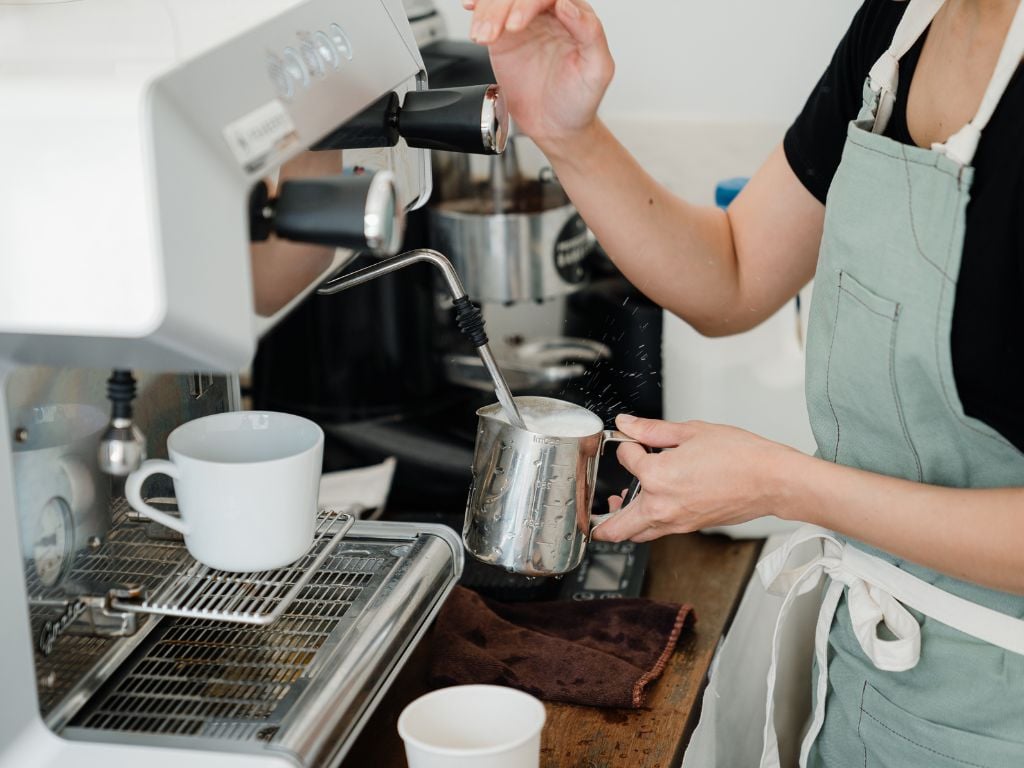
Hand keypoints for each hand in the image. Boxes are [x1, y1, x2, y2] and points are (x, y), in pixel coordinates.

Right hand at [464, 0, 613, 151]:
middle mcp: (548, 14)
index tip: (516, 25)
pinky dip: (478, 12)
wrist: (556, 126)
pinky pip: (488, 16)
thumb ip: (590, 34)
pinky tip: (471, 11)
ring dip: (486, 13)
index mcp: (575, 15)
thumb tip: (567, 5)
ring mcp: (524, 24)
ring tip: (482, 37)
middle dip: (502, 8)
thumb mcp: (597, 70)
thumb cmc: (580, 100)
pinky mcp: (504, 37)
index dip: (528, 4)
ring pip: (501, 3)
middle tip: (497, 33)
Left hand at [593, 415, 797, 542]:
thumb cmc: (741, 456)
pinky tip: (653, 502)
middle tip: (592, 510)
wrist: (772, 480)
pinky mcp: (690, 527)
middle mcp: (662, 506)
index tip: (633, 439)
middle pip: (616, 527)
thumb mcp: (691, 431)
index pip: (626, 460)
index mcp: (658, 477)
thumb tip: (628, 423)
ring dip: (624, 522)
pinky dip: (648, 521)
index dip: (628, 445)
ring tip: (621, 504)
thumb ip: (652, 430)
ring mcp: (676, 522)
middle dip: (600, 520)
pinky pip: (658, 531)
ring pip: (637, 534)